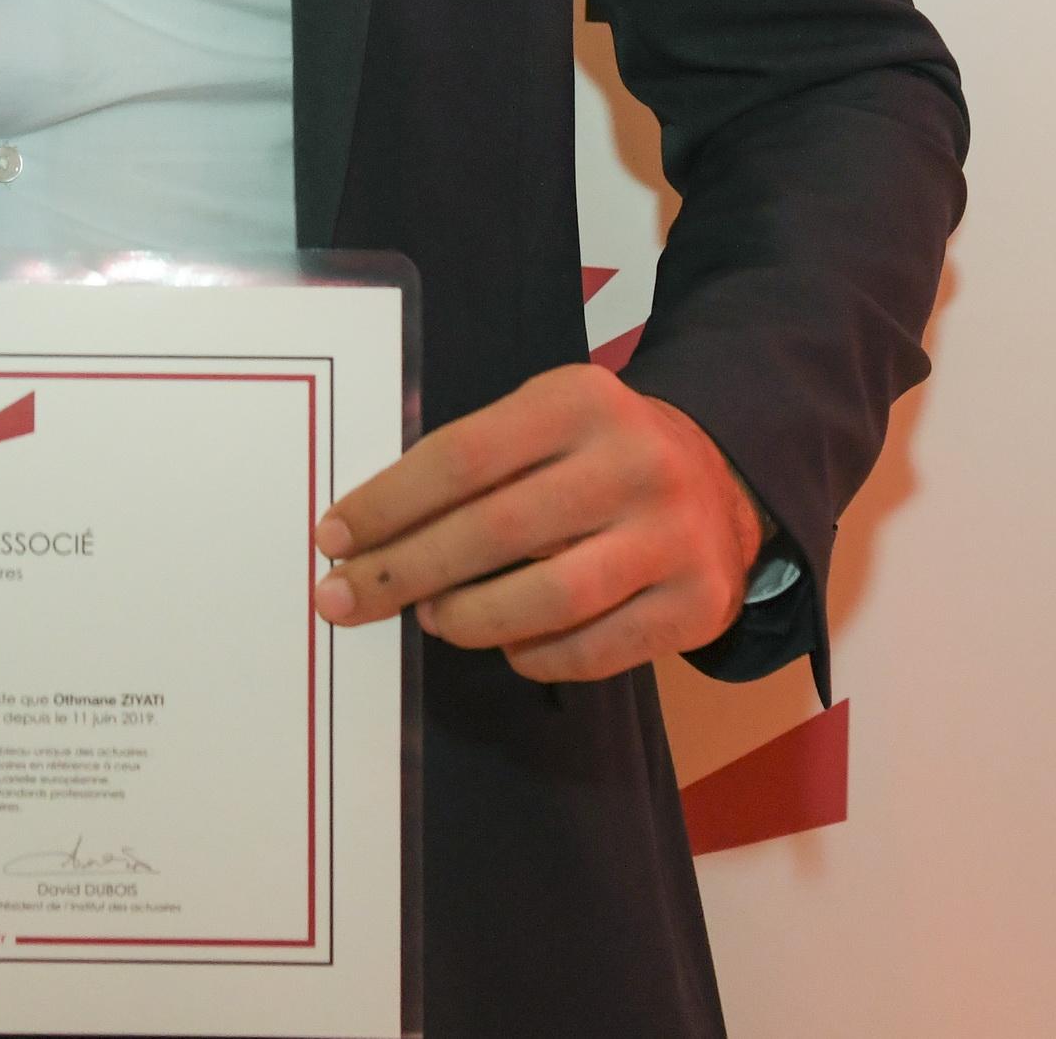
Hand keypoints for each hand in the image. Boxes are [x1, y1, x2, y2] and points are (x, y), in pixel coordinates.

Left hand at [310, 363, 765, 682]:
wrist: (723, 482)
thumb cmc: (598, 454)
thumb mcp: (545, 422)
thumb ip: (474, 464)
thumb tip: (369, 536)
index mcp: (580, 400)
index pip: (461, 456)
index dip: (387, 504)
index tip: (333, 538)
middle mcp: (633, 461)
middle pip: (494, 529)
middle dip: (405, 571)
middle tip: (347, 598)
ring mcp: (671, 536)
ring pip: (547, 596)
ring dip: (469, 617)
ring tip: (433, 619)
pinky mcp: (695, 604)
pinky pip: (594, 649)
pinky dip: (534, 655)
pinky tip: (507, 645)